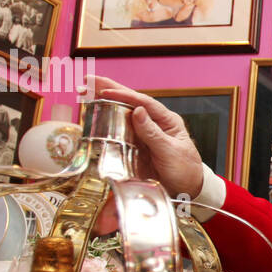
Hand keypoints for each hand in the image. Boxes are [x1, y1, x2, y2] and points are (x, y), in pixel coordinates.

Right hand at [91, 81, 204, 198]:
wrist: (187, 190)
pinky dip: (106, 120)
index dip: (124, 95)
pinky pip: (119, 129)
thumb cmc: (185, 169)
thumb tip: (138, 111)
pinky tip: (93, 112)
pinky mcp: (136, 144)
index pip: (144, 102)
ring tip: (84, 91)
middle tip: (86, 81)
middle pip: (129, 101)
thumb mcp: (170, 152)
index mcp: (167, 120)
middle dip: (108, 89)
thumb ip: (153, 133)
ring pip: (122, 112)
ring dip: (103, 101)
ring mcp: (144, 133)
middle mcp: (154, 122)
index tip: (105, 91)